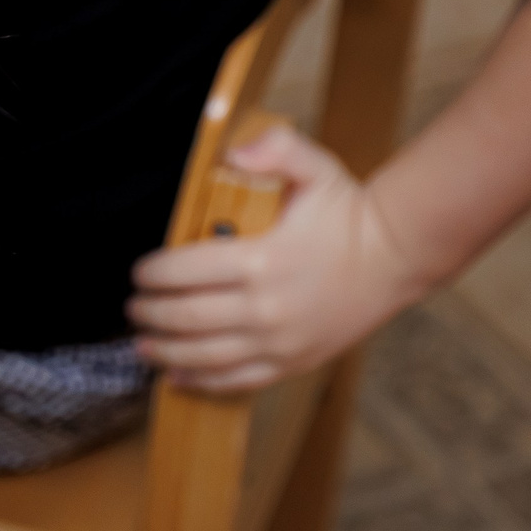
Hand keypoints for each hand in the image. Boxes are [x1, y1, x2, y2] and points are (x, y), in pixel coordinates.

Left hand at [129, 123, 430, 391]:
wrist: (397, 258)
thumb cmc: (348, 213)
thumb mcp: (315, 168)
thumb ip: (276, 148)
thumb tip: (234, 154)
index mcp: (262, 260)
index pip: (185, 271)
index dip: (152, 273)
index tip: (139, 273)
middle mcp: (266, 307)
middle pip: (187, 317)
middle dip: (150, 313)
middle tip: (133, 307)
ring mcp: (280, 340)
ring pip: (205, 355)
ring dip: (164, 351)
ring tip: (141, 343)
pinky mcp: (293, 362)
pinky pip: (238, 380)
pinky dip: (202, 382)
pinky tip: (175, 376)